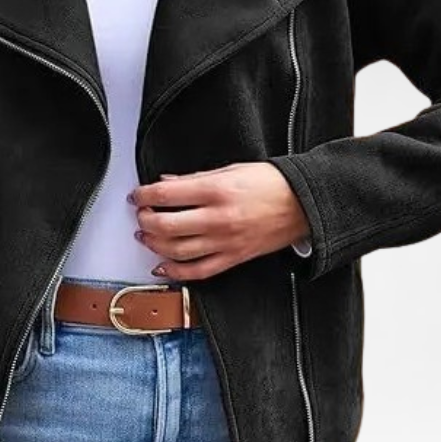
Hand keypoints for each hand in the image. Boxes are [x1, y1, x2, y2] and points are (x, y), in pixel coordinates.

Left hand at [127, 162, 310, 280]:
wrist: (303, 204)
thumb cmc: (270, 184)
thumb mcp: (230, 169)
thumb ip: (194, 178)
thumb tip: (165, 183)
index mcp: (216, 190)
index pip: (165, 195)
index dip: (143, 196)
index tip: (137, 196)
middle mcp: (218, 218)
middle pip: (165, 226)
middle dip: (145, 221)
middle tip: (141, 215)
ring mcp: (224, 242)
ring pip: (176, 251)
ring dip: (153, 245)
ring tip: (146, 235)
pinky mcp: (232, 258)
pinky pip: (197, 271)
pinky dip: (175, 271)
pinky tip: (162, 265)